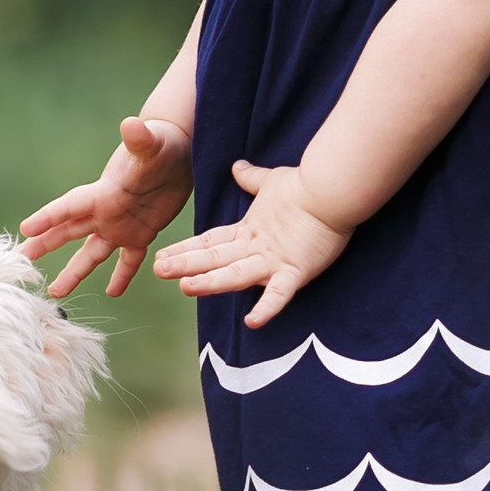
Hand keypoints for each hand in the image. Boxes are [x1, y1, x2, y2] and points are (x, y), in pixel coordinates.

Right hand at [20, 115, 194, 299]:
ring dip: (74, 271)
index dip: (47, 218)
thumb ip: (139, 139)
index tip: (25, 229)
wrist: (178, 149)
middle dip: (46, 244)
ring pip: (92, 253)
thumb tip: (131, 124)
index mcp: (103, 192)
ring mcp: (121, 224)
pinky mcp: (142, 233)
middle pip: (69, 231)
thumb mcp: (151, 143)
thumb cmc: (162, 142)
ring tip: (56, 292)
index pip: (70, 207)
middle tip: (22, 259)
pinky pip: (128, 260)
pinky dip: (121, 275)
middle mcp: (105, 211)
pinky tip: (112, 293)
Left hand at [153, 159, 350, 327]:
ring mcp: (273, 260)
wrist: (332, 188)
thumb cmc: (304, 185)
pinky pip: (280, 294)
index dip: (184, 249)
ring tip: (185, 286)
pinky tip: (251, 322)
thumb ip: (252, 179)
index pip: (209, 242)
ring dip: (210, 282)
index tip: (161, 256)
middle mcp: (255, 248)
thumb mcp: (272, 181)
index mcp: (248, 230)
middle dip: (185, 265)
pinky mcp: (296, 270)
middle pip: (214, 258)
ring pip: (235, 274)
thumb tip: (238, 167)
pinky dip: (267, 308)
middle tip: (158, 270)